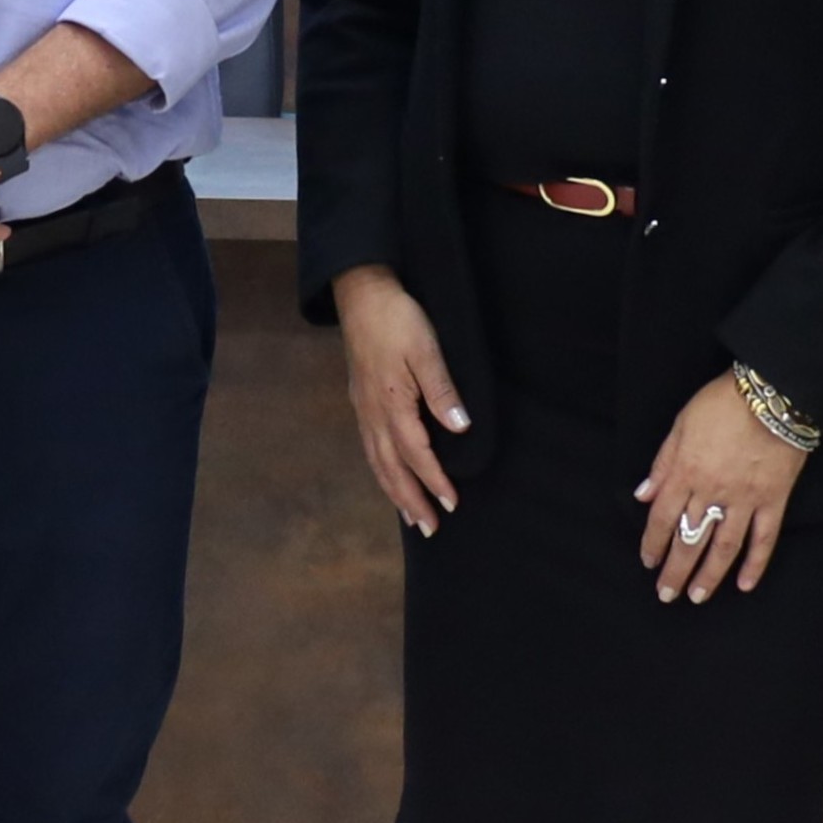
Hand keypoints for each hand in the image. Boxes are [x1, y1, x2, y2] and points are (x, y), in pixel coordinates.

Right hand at [333, 265, 470, 533]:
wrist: (361, 294)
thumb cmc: (397, 319)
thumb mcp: (426, 350)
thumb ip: (442, 391)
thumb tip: (461, 429)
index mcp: (392, 403)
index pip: (416, 454)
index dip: (434, 481)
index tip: (452, 503)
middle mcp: (373, 414)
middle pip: (391, 468)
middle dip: (410, 500)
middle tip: (429, 528)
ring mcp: (363, 409)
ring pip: (377, 462)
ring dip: (394, 492)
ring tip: (410, 516)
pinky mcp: (361, 401)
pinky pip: (370, 448)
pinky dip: (381, 471)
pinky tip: (389, 477)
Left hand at [635, 372, 810, 601]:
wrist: (771, 393)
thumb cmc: (722, 403)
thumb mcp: (681, 424)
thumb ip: (663, 463)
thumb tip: (643, 495)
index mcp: (686, 473)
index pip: (663, 518)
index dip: (653, 543)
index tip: (648, 562)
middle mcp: (712, 492)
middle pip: (689, 540)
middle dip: (675, 570)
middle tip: (666, 594)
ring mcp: (744, 499)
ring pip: (723, 546)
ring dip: (709, 575)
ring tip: (697, 596)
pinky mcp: (773, 499)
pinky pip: (764, 538)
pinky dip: (755, 564)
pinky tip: (744, 584)